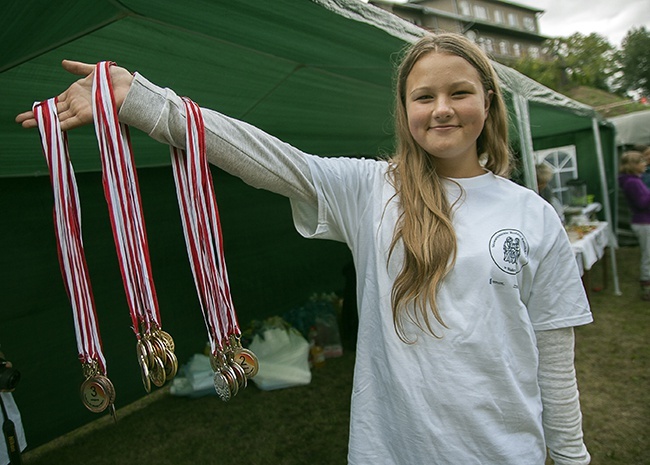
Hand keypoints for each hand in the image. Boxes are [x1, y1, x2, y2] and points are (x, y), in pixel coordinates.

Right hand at [15, 60, 133, 130]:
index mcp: (75, 93)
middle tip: (19, 120)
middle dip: (35, 116)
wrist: (131, 88)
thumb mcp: (93, 70)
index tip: (28, 110)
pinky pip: (70, 121)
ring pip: (57, 118)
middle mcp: (76, 104)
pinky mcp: (88, 116)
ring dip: (42, 122)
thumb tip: (62, 63)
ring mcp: (81, 110)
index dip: (40, 106)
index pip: (54, 102)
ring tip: (25, 125)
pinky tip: (48, 127)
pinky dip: (59, 124)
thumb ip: (78, 68)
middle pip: (52, 112)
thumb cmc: (118, 80)